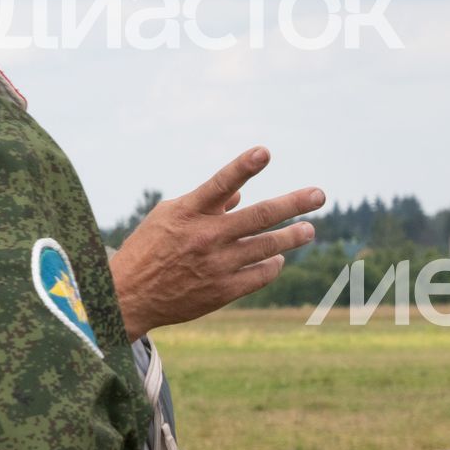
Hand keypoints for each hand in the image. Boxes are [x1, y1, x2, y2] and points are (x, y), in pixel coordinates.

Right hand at [108, 148, 325, 332]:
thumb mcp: (168, 216)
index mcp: (189, 212)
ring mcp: (216, 265)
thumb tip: (239, 195)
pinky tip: (278, 259)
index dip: (244, 166)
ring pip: (268, 247)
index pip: (221, 183)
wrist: (129, 298)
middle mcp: (206, 236)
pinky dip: (273, 265)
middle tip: (320, 195)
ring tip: (308, 230)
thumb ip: (206, 204)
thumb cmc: (148, 249)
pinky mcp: (222, 291)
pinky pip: (260, 275)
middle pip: (260, 216)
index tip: (266, 151)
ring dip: (292, 237)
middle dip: (294, 203)